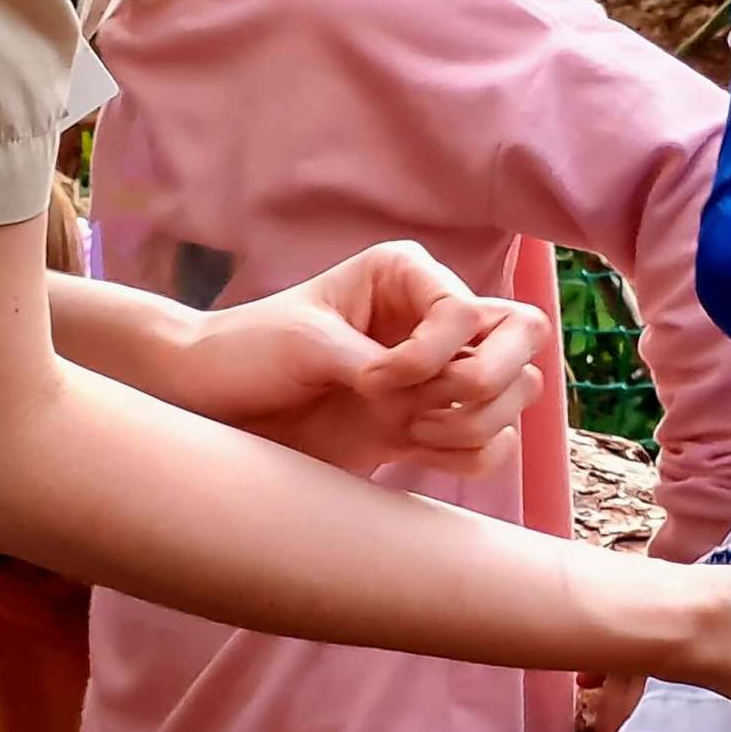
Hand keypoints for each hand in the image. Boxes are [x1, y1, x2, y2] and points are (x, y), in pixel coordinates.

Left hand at [179, 240, 549, 476]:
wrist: (205, 410)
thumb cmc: (243, 354)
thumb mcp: (306, 343)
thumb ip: (375, 361)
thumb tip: (440, 391)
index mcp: (408, 276)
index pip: (469, 311)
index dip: (432, 352)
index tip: (370, 379)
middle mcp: (433, 321)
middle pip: (525, 338)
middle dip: (488, 380)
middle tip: (429, 407)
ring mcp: (435, 375)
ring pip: (518, 393)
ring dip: (478, 420)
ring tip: (415, 432)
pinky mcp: (425, 427)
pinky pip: (490, 444)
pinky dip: (471, 455)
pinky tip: (417, 453)